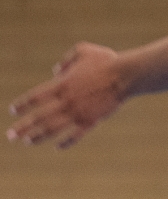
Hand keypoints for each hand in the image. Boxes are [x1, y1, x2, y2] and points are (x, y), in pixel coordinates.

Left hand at [7, 43, 125, 148]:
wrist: (124, 76)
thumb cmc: (105, 60)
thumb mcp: (82, 50)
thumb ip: (65, 60)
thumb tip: (55, 71)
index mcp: (61, 84)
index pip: (35, 97)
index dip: (22, 104)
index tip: (12, 111)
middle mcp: (66, 101)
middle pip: (39, 117)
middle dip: (23, 127)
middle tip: (10, 136)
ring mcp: (78, 113)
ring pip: (53, 129)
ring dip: (38, 137)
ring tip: (26, 142)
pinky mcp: (91, 121)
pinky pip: (76, 135)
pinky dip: (66, 142)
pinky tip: (57, 147)